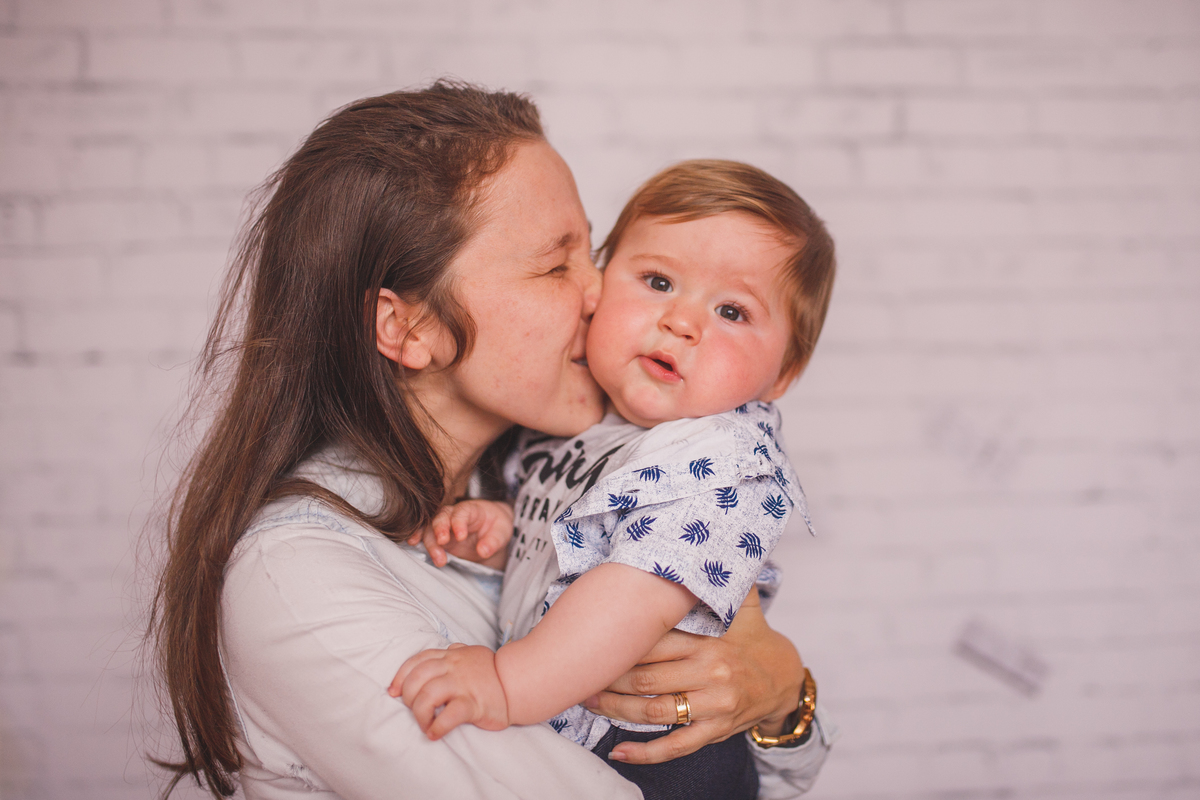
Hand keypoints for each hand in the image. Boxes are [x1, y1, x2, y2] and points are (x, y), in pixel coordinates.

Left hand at [388, 643, 510, 738]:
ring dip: (420, 714)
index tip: (393, 692)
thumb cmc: (493, 672)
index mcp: (451, 656)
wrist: (520, 683)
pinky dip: (437, 726)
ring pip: (427, 696)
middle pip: (416, 678)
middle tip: (414, 710)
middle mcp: (454, 667)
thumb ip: (454, 652)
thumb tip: (440, 652)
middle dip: (407, 697)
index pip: (417, 661)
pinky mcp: (474, 703)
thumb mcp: (471, 654)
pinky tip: (435, 733)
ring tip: (426, 724)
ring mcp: (463, 685)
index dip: (400, 677)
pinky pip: (449, 715)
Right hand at [406, 500, 513, 568]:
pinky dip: (417, 537)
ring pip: (430, 527)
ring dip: (431, 542)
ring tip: (439, 559)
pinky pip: (424, 533)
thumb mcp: (502, 533)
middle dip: (440, 529)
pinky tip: (413, 543)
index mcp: (472, 509)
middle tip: (443, 543)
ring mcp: (444, 525)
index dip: (459, 523)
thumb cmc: (496, 527)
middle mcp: (454, 514)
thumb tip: (483, 551)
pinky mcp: (437, 536)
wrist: (490, 530)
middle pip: (442, 516)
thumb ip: (493, 542)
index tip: (461, 536)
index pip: (462, 512)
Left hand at [584, 589, 803, 763]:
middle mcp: (711, 673)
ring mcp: (713, 705)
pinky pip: (677, 745)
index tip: (594, 641)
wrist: (784, 679)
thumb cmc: (753, 637)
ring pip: (654, 711)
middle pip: (647, 678)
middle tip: (581, 674)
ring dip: (617, 710)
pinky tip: (620, 750)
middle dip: (610, 678)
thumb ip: (724, 577)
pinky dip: (646, 753)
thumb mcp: (745, 604)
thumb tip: (709, 543)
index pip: (655, 642)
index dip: (622, 645)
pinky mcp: (715, 730)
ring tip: (589, 703)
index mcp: (710, 641)